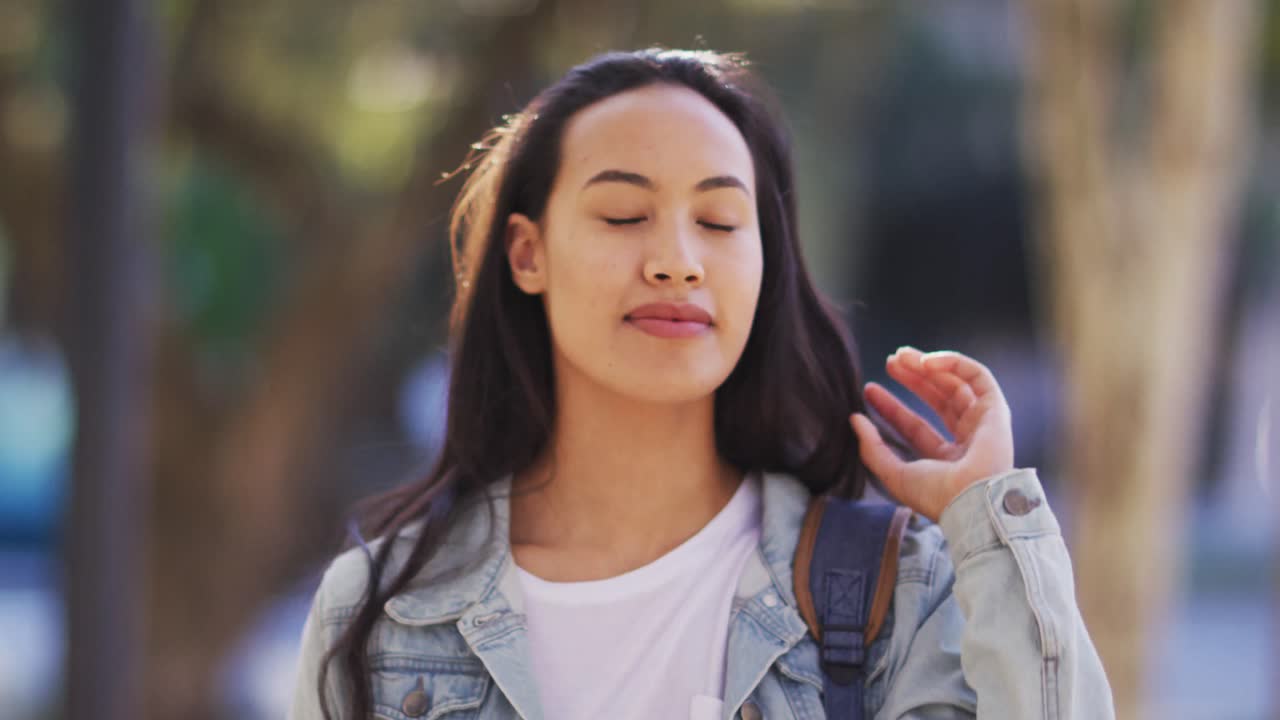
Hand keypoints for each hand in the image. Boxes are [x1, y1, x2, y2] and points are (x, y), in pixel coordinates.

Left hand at [849, 346, 1014, 522]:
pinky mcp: (995, 409)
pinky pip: (977, 376)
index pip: (916, 425)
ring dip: (928, 366)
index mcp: (947, 460)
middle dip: (912, 378)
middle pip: (937, 399)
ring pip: (955, 384)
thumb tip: (855, 419)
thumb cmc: (935, 495)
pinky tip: (926, 361)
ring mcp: (983, 425)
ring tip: (901, 356)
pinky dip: (953, 363)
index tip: (870, 389)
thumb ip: (872, 448)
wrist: (970, 500)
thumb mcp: (893, 473)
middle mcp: (967, 441)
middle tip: (890, 361)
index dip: (892, 406)